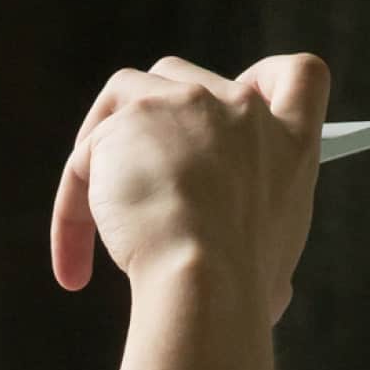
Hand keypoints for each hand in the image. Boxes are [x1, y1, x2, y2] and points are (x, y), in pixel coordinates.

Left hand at [49, 53, 329, 318]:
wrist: (205, 280)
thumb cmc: (241, 289)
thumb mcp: (275, 269)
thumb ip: (263, 251)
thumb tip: (269, 293)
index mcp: (290, 144)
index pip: (297, 76)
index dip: (263, 80)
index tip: (238, 104)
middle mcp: (239, 110)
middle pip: (182, 80)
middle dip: (150, 123)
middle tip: (136, 188)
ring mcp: (185, 104)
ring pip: (127, 95)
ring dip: (103, 150)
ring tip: (95, 220)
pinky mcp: (129, 118)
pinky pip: (86, 153)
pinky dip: (72, 207)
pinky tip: (74, 265)